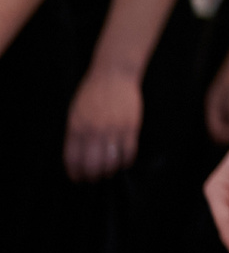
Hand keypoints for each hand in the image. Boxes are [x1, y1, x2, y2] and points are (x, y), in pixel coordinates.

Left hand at [64, 65, 142, 180]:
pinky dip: (126, 161)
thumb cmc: (91, 93)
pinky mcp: (131, 126)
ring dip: (110, 171)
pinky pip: (129, 152)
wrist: (114, 74)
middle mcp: (94, 131)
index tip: (78, 178)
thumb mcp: (74, 113)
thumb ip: (74, 135)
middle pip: (93, 166)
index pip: (73, 160)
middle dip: (93, 177)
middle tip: (95, 178)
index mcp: (76, 128)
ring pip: (112, 162)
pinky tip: (123, 161)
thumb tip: (78, 158)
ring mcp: (113, 129)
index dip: (76, 174)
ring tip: (109, 171)